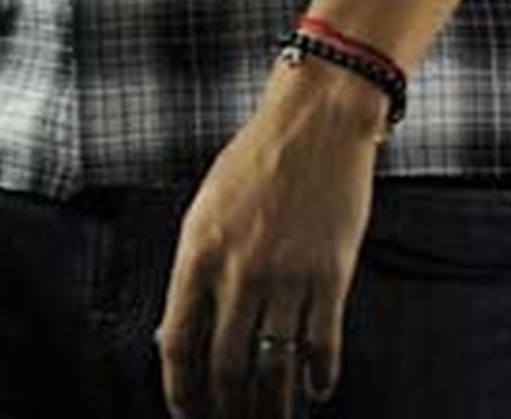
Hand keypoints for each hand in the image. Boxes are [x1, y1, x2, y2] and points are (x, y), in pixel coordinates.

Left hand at [157, 61, 383, 418]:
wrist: (317, 121)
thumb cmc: (258, 160)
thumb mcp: (207, 207)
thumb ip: (194, 269)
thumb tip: (179, 334)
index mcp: (199, 250)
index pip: (178, 343)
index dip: (180, 392)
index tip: (188, 413)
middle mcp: (240, 270)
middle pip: (227, 368)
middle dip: (227, 410)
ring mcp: (288, 276)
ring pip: (275, 371)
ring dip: (272, 408)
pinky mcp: (331, 276)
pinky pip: (322, 348)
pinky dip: (319, 380)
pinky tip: (315, 390)